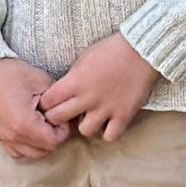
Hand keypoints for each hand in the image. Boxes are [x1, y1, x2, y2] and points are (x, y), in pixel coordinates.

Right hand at [0, 57, 66, 160]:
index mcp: (25, 124)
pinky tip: (30, 131)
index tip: (60, 116)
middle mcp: (14, 136)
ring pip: (32, 154)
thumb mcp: (41, 82)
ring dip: (41, 143)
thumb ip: (57, 101)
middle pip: (44, 151)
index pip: (54, 141)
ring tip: (41, 124)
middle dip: (53, 137)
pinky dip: (27, 146)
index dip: (62, 130)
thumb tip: (67, 113)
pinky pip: (18, 152)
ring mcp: (4, 138)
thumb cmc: (12, 74)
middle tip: (52, 119)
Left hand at [42, 34, 161, 140]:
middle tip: (63, 114)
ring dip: (85, 125)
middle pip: (59, 118)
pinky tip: (109, 122)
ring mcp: (106, 109)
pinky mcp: (123, 116)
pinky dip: (108, 131)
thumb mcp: (83, 59)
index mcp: (75, 81)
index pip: (48, 100)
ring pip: (85, 131)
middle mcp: (88, 97)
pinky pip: (110, 136)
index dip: (46, 103)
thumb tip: (62, 94)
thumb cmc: (110, 50)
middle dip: (56, 117)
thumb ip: (72, 78)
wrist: (140, 51)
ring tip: (91, 117)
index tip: (49, 104)